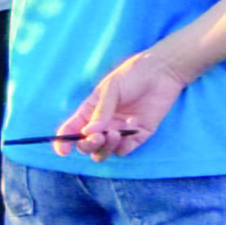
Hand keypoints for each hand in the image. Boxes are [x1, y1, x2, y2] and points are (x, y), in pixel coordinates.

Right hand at [56, 48, 193, 161]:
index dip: (63, 141)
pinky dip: (124, 144)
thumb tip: (88, 132)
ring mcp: (119, 132)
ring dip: (105, 147)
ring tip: (115, 132)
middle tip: (97, 136)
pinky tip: (133, 125)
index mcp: (90, 111)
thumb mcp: (112, 88)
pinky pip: (124, 150)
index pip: (71, 130)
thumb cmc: (134, 74)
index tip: (62, 150)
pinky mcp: (138, 136)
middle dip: (87, 145)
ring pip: (103, 152)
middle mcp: (102, 124)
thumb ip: (101, 111)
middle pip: (86, 145)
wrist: (163, 72)